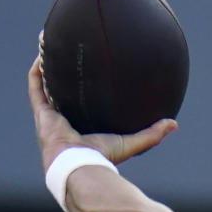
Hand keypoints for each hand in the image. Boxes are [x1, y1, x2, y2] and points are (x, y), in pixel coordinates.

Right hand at [27, 56, 177, 170]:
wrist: (81, 164)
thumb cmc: (104, 156)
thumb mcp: (133, 142)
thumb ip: (153, 134)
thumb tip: (174, 124)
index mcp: (83, 127)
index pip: (83, 106)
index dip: (85, 92)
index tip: (93, 76)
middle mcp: (65, 120)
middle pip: (63, 93)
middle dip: (64, 76)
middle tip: (70, 56)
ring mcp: (51, 116)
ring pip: (46, 86)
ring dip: (48, 67)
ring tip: (51, 47)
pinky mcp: (42, 113)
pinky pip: (37, 86)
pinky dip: (38, 71)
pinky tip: (44, 53)